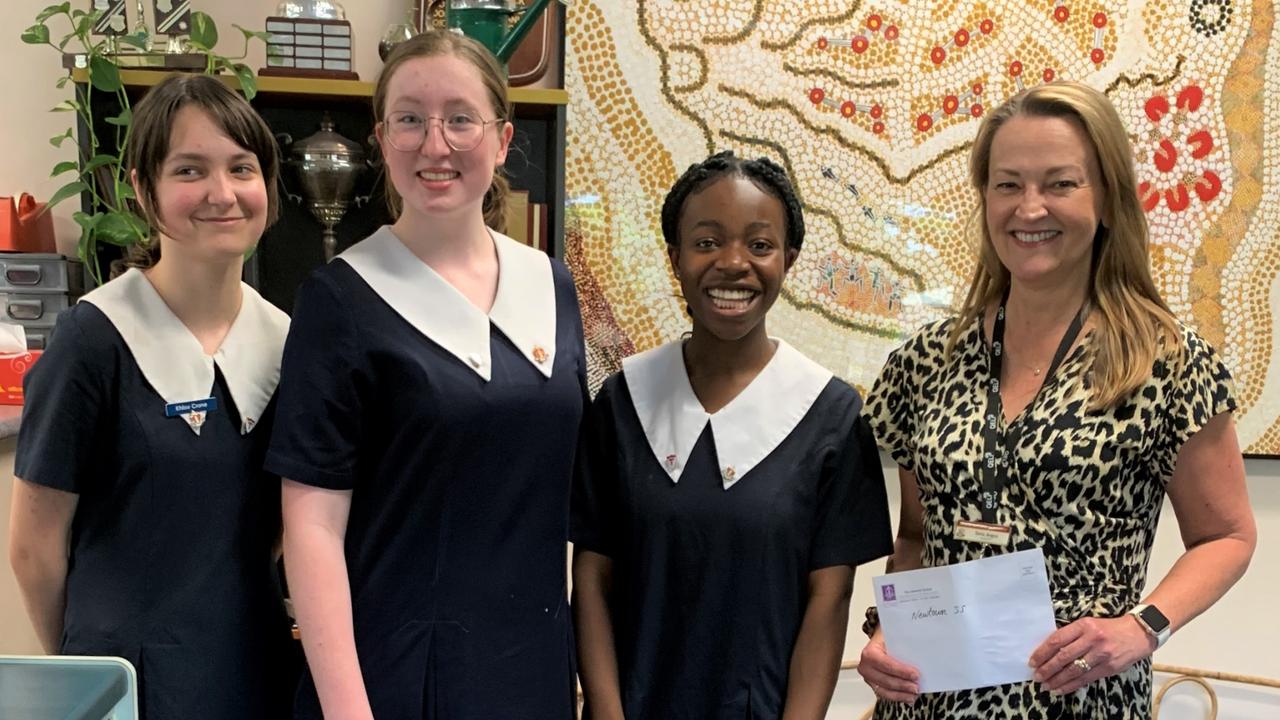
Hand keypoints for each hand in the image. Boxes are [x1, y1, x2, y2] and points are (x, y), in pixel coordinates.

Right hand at [857, 632, 919, 703]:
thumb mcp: (892, 636)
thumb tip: (919, 655)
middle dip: (903, 685)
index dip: (901, 671)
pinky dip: (897, 697)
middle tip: (917, 686)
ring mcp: (868, 678)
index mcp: (869, 653)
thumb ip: (902, 646)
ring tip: (914, 694)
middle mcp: (865, 667)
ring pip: (885, 691)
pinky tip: (908, 697)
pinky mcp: (873, 685)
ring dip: (901, 694)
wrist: (879, 641)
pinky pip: (885, 694)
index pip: (886, 664)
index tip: (915, 674)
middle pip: (886, 680)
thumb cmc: (886, 639)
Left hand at [1029, 616, 1156, 694]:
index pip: (1057, 640)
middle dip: (1047, 668)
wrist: (1138, 633)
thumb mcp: (1088, 624)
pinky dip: (1071, 685)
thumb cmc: (1108, 628)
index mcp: (1083, 626)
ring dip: (1057, 680)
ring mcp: (1101, 654)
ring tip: (1046, 685)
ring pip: (1073, 670)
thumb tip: (1049, 650)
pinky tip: (1060, 689)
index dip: (1042, 652)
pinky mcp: (1108, 668)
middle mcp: (1091, 639)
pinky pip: (1085, 679)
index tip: (1032, 661)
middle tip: (1036, 676)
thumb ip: (1071, 635)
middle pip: (1063, 656)